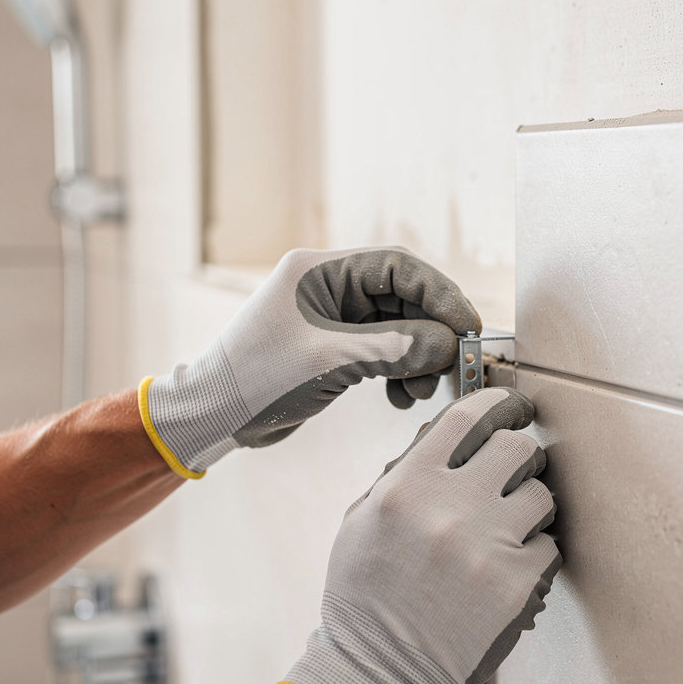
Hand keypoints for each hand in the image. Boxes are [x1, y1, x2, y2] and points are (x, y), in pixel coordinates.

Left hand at [138, 247, 480, 477]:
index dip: (439, 293)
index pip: (397, 267)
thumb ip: (395, 348)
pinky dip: (399, 372)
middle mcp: (329, 287)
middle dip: (431, 332)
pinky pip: (383, 352)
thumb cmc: (258, 380)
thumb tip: (450, 344)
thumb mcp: (331, 361)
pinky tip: (400, 397)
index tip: (468, 327)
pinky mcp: (334, 349)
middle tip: (452, 366)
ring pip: (397, 328)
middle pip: (402, 298)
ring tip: (421, 391)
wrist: (215, 416)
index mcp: (320, 271)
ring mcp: (332, 319)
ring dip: (418, 358)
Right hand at [273, 387, 562, 683]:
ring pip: (541, 494)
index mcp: (407, 488)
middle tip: (516, 467)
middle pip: (517, 446)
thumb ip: (403, 472)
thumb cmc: (365, 595)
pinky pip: (549, 545)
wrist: (380, 670)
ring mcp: (487, 547)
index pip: (466, 418)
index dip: (496, 403)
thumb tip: (446, 434)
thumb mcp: (362, 521)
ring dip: (531, 503)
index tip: (510, 406)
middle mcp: (450, 509)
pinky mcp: (516, 585)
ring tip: (510, 524)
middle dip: (521, 453)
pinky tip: (511, 563)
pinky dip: (535, 550)